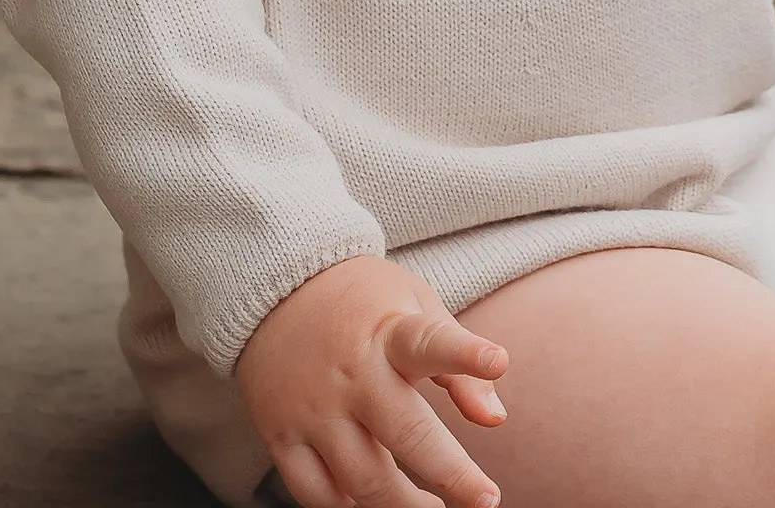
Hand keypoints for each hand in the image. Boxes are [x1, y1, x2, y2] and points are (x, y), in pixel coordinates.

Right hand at [236, 254, 507, 507]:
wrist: (276, 288)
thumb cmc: (363, 301)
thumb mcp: (415, 306)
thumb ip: (458, 363)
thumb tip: (496, 419)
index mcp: (389, 333)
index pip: (430, 341)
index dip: (464, 354)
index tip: (498, 359)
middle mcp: (352, 374)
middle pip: (405, 433)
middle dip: (451, 472)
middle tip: (486, 499)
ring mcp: (314, 409)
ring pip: (363, 478)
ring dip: (404, 506)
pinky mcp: (282, 435)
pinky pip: (314, 493)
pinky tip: (372, 506)